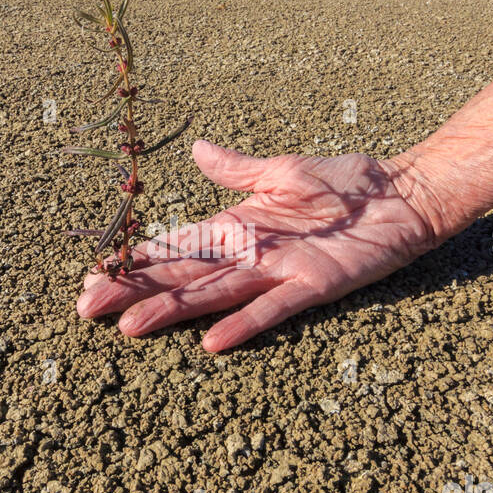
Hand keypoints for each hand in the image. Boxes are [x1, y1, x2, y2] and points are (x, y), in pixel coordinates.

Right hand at [75, 139, 437, 351]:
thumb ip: (238, 168)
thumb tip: (199, 149)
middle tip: (88, 308)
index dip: (135, 261)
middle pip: (182, 275)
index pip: (174, 245)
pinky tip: (210, 343)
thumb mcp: (285, 168)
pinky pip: (272, 309)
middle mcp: (250, 254)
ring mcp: (278, 273)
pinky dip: (242, 325)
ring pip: (213, 295)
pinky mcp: (313, 285)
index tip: (94, 274)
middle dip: (135, 291)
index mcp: (237, 225)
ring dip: (172, 311)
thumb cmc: (350, 183)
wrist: (405, 194)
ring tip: (130, 327)